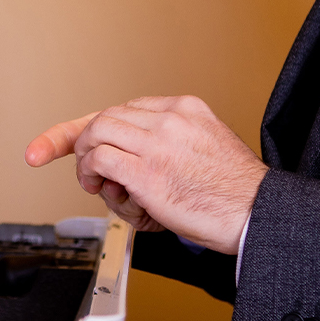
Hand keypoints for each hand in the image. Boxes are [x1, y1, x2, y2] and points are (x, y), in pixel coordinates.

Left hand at [25, 96, 266, 253]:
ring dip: (86, 160)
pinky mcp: (147, 173)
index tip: (63, 140)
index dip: (89, 124)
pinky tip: (101, 187)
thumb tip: (133, 155)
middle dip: (82, 142)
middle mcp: (169, 119)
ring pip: (97, 132)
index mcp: (185, 108)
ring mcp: (157, 144)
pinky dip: (92, 174)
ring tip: (95, 180)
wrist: (256, 212)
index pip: (125, 108)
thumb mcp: (206, 144)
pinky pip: (101, 161)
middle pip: (105, 117)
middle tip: (88, 169)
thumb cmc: (234, 191)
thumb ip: (170, 142)